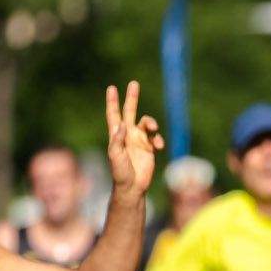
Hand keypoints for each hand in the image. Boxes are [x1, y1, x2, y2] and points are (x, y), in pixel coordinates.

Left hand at [105, 81, 162, 197]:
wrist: (133, 187)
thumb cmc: (120, 172)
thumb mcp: (115, 156)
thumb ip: (118, 140)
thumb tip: (122, 124)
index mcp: (117, 135)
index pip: (114, 114)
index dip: (112, 101)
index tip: (112, 88)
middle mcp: (128, 134)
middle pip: (130, 111)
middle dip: (132, 97)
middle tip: (133, 83)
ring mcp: (139, 140)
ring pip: (146, 123)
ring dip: (151, 122)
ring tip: (153, 127)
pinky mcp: (150, 148)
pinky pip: (156, 137)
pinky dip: (158, 139)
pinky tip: (158, 146)